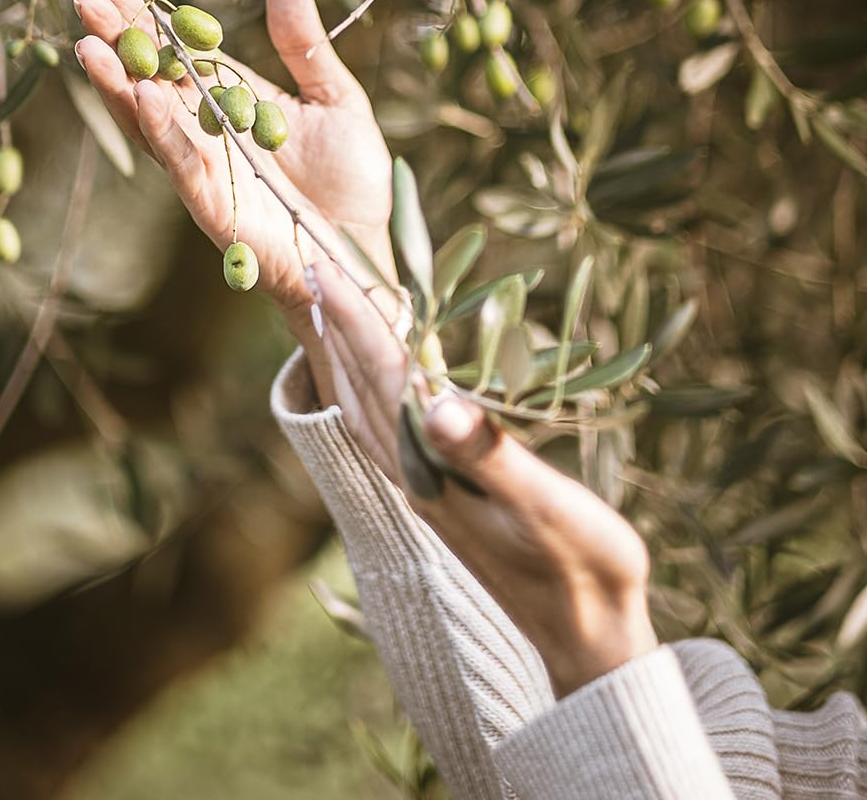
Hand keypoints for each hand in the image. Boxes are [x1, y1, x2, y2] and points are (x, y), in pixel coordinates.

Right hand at [56, 0, 395, 354]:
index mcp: (224, 93)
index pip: (169, 41)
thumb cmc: (349, 180)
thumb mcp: (334, 99)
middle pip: (143, 71)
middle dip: (108, 29)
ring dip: (115, 79)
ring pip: (146, 117)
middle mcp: (201, 126)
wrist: (362, 251)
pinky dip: (161, 128)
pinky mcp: (213, 202)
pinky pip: (179, 161)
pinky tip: (143, 93)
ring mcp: (201, 165)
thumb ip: (304, 45)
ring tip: (86, 37)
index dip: (133, 3)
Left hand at [312, 260, 658, 698]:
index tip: (327, 266)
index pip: (385, 379)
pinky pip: (389, 426)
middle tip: (315, 263)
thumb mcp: (544, 507)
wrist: (586, 639)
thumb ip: (490, 456)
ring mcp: (425, 487)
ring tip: (335, 306)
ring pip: (368, 407)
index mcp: (431, 470)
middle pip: (362, 386)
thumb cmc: (580, 568)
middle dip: (339, 324)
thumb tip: (438, 403)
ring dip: (349, 353)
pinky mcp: (442, 495)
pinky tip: (383, 375)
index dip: (358, 321)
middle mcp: (414, 476)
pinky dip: (375, 385)